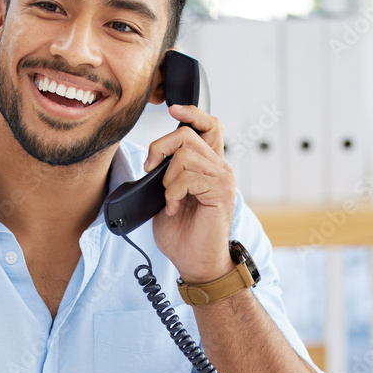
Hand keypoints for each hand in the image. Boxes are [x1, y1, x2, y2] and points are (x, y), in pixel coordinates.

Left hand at [144, 104, 234, 282]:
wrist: (196, 263)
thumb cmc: (182, 235)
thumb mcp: (167, 197)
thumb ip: (166, 174)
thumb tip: (153, 159)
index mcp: (208, 166)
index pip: (210, 126)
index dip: (192, 113)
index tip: (173, 109)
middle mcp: (219, 168)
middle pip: (187, 134)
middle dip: (159, 147)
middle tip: (150, 170)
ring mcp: (222, 178)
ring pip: (185, 154)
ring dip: (167, 178)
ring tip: (169, 200)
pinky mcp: (221, 192)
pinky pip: (188, 176)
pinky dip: (173, 192)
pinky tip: (174, 208)